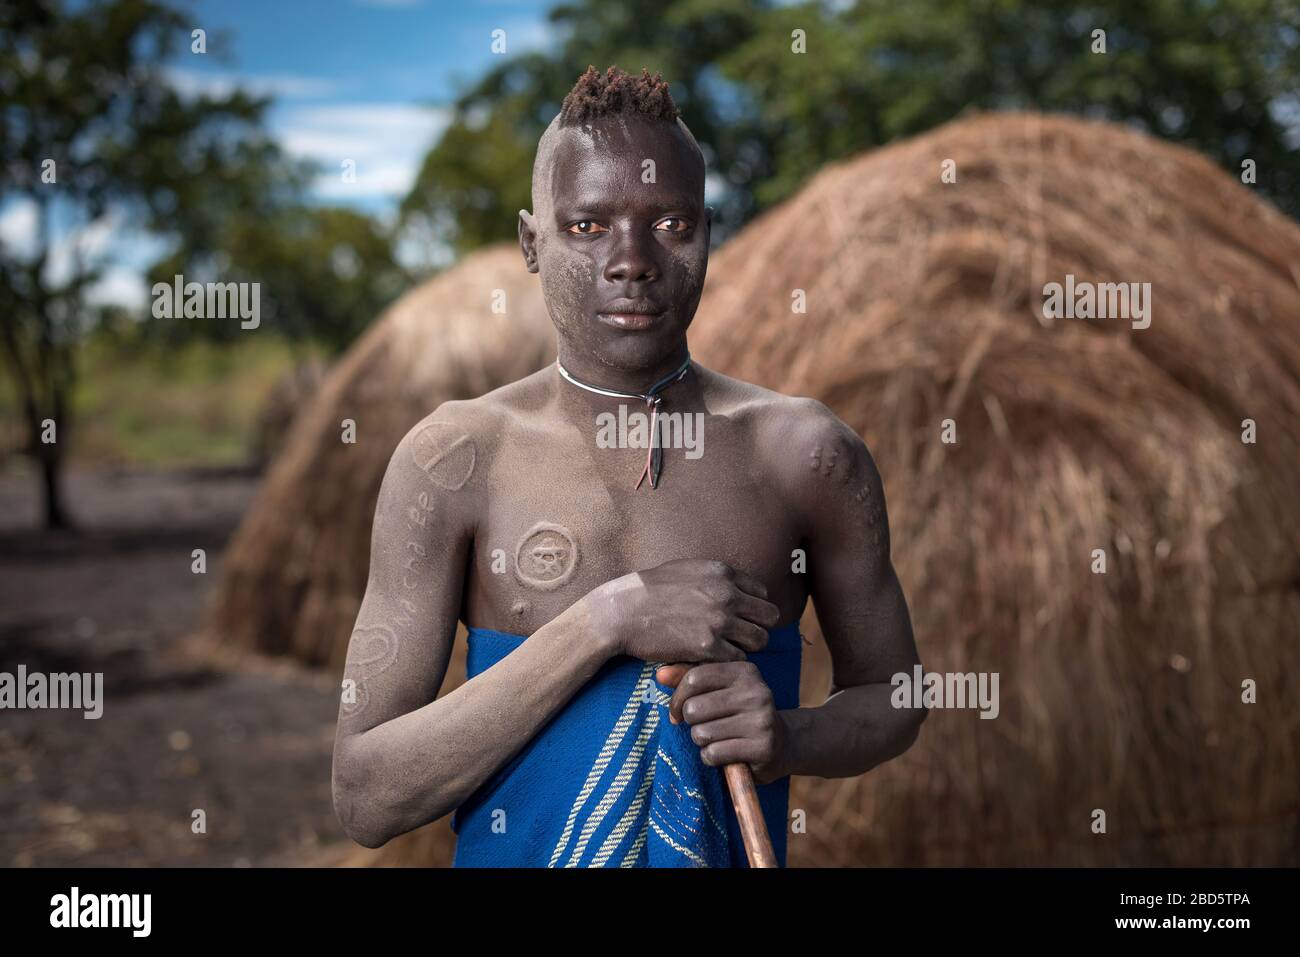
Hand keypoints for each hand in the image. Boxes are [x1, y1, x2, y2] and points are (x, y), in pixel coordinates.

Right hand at [583, 558, 779, 664]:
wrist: (621, 611)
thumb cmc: (648, 590)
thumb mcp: (686, 569)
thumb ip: (715, 577)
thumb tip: (735, 585)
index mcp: (723, 573)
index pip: (763, 593)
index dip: (753, 608)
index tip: (740, 618)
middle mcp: (727, 594)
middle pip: (770, 617)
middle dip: (758, 628)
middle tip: (739, 637)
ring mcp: (719, 621)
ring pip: (760, 641)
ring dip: (746, 647)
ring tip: (726, 649)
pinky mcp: (707, 647)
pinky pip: (738, 659)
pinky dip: (728, 662)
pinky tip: (711, 659)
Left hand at [656, 661, 788, 783]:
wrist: (782, 744)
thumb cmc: (740, 713)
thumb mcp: (719, 690)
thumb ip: (689, 679)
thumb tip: (659, 675)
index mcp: (744, 670)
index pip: (694, 678)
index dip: (677, 699)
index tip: (678, 712)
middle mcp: (756, 692)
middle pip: (694, 708)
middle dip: (692, 723)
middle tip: (706, 727)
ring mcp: (762, 720)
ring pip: (701, 733)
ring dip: (702, 742)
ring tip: (719, 739)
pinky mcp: (762, 747)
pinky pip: (713, 754)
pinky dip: (711, 758)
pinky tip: (726, 754)